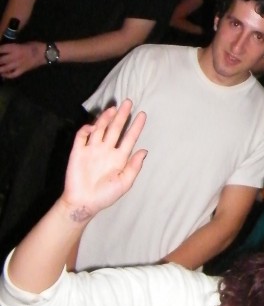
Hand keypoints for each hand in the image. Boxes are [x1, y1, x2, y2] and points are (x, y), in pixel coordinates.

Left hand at [0, 41, 45, 78]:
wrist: (46, 53)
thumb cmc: (35, 46)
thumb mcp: (23, 43)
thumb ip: (13, 47)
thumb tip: (4, 50)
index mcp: (15, 48)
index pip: (1, 49)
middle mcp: (15, 56)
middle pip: (1, 60)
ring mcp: (18, 64)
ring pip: (4, 68)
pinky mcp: (22, 70)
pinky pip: (12, 74)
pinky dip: (6, 75)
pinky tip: (3, 74)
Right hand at [61, 101, 146, 219]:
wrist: (83, 203)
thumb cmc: (105, 195)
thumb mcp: (124, 183)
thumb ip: (134, 167)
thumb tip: (144, 150)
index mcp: (119, 157)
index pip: (130, 138)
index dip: (136, 126)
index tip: (143, 114)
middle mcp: (106, 150)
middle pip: (115, 129)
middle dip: (122, 116)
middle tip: (128, 102)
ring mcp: (92, 150)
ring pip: (99, 129)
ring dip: (105, 119)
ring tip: (113, 109)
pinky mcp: (78, 152)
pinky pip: (81, 137)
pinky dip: (86, 129)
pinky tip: (93, 127)